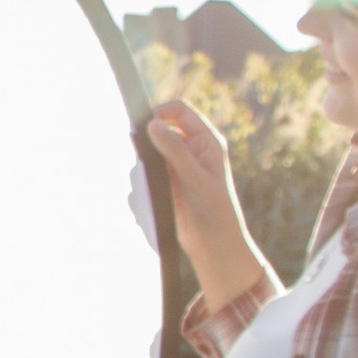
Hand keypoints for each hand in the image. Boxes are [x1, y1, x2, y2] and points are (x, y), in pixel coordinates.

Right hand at [144, 98, 261, 301]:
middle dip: (147, 150)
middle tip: (146, 168)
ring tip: (152, 194)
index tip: (143, 124)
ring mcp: (177, 169)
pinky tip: (151, 205)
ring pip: (146, 159)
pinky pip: (144, 180)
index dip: (161, 112)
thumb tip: (152, 123)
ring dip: (142, 175)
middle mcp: (191, 151)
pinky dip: (143, 191)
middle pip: (158, 134)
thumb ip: (174, 149)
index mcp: (206, 141)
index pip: (180, 111)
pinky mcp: (166, 187)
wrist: (213, 246)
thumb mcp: (195, 177)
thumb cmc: (214, 211)